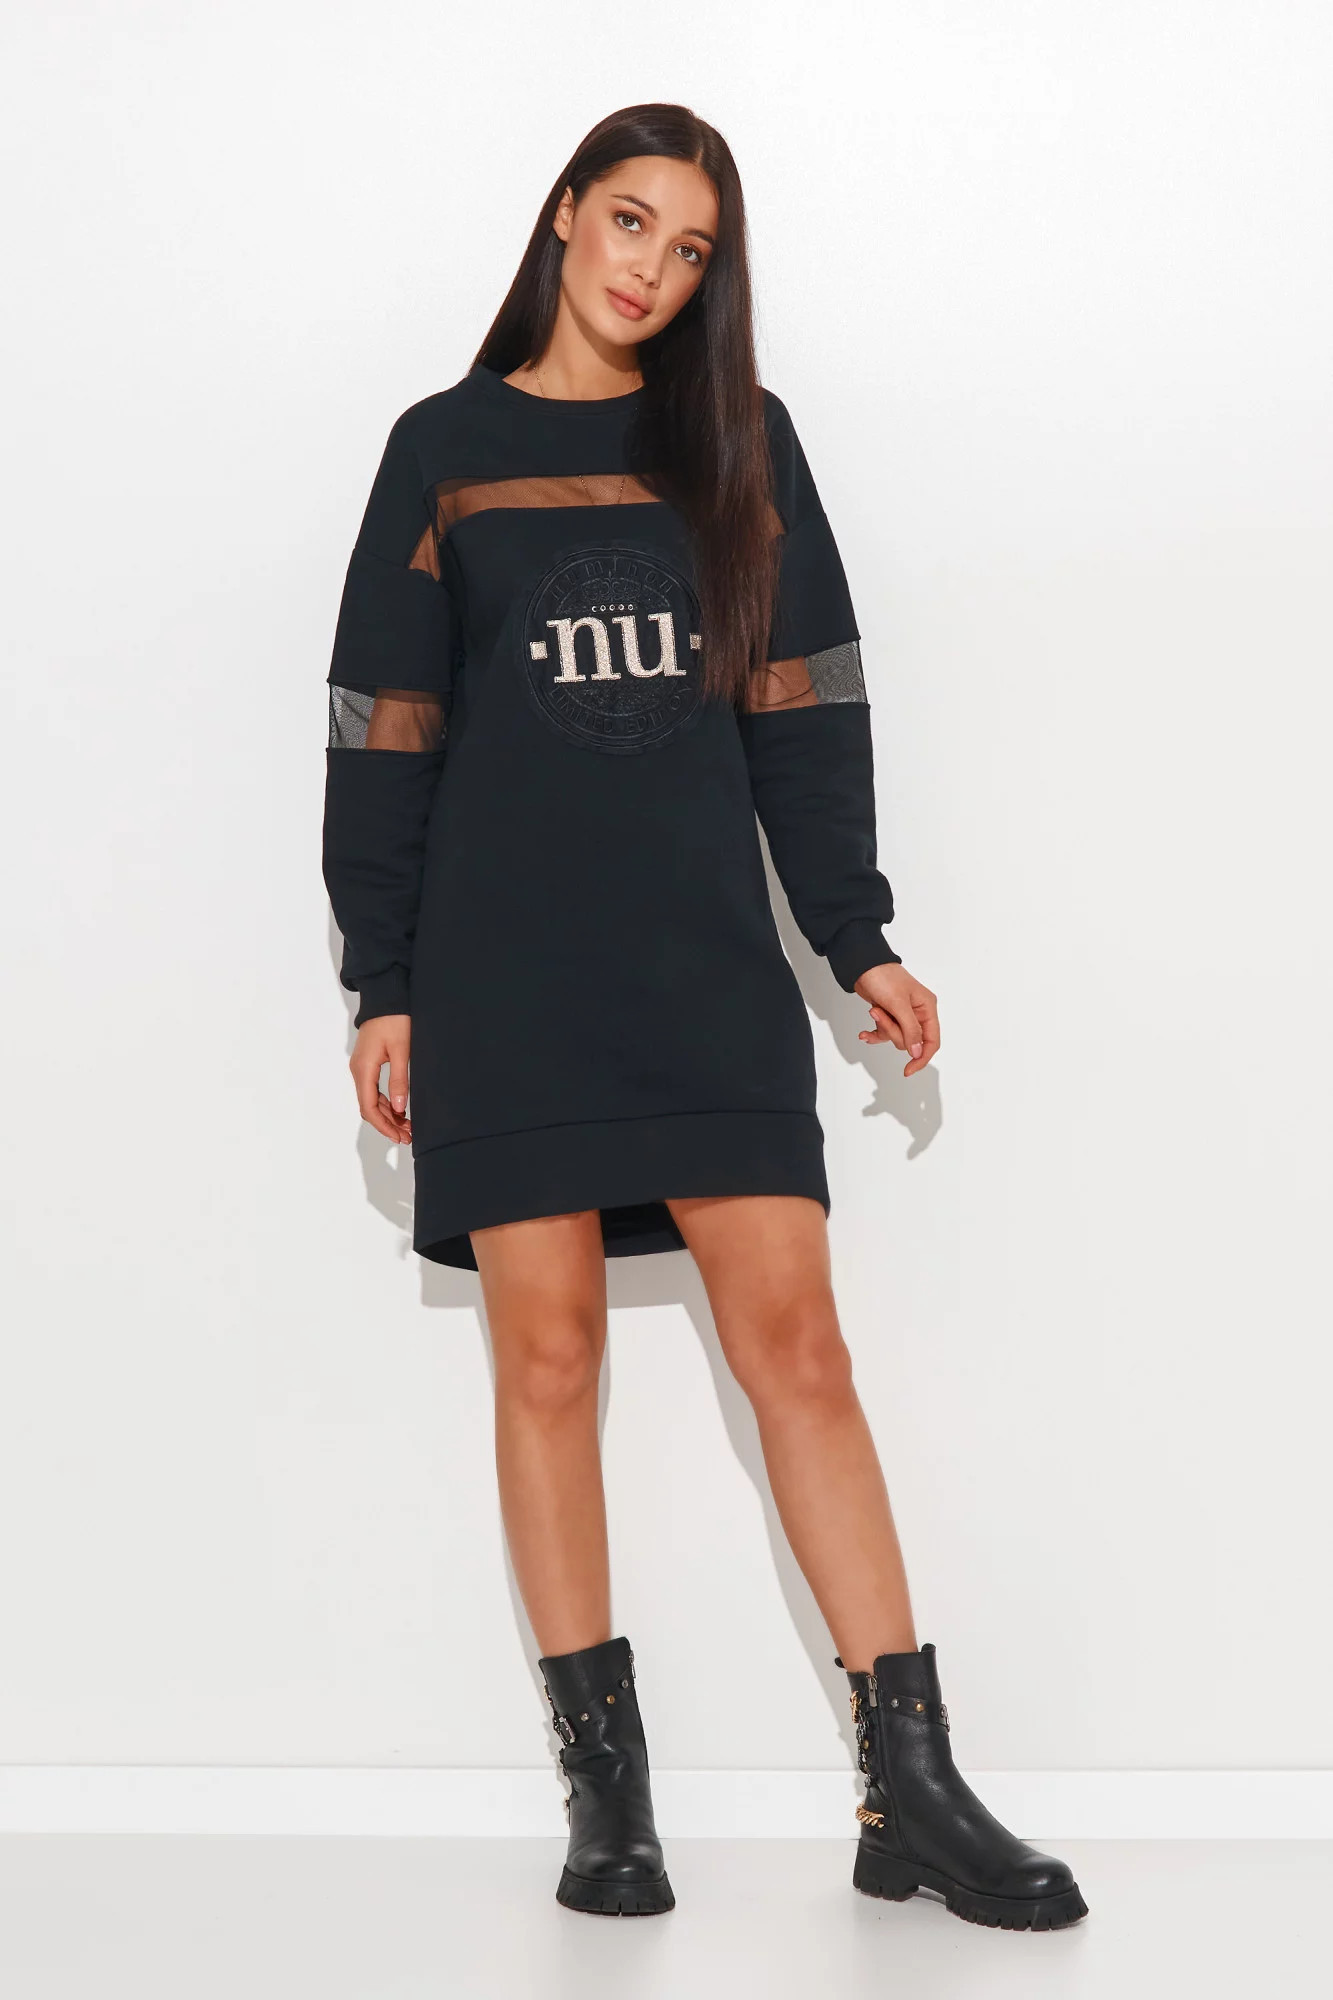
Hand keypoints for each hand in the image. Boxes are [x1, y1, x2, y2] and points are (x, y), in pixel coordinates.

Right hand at [350, 1014, 412, 1143]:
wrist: (385, 997)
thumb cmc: (395, 1019)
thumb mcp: (402, 1051)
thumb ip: (400, 1081)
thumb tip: (399, 1109)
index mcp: (364, 1069)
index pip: (369, 1107)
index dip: (384, 1125)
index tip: (399, 1137)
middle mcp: (358, 1070)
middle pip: (369, 1107)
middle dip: (387, 1124)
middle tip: (408, 1136)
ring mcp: (361, 1067)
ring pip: (371, 1100)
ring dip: (388, 1114)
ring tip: (407, 1127)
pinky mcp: (367, 1063)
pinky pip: (373, 1089)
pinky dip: (386, 1102)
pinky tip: (400, 1110)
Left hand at [853, 963, 939, 1076]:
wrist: (862, 964)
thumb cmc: (884, 977)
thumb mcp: (898, 1004)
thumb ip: (910, 1030)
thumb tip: (917, 1053)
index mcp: (927, 1008)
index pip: (932, 1041)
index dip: (922, 1057)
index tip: (908, 1069)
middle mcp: (918, 1013)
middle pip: (910, 1041)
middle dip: (893, 1032)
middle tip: (880, 1015)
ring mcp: (903, 1015)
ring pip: (896, 1038)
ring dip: (882, 1028)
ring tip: (874, 1009)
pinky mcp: (889, 1016)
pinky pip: (884, 1033)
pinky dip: (874, 1033)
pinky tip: (864, 1033)